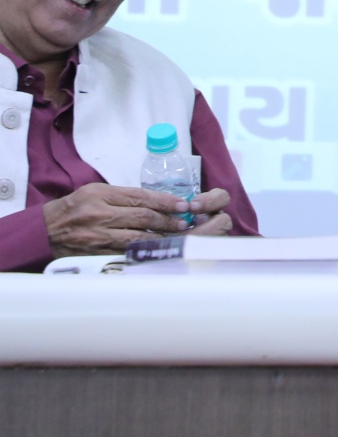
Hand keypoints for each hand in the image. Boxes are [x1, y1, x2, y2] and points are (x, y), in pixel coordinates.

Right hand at [44, 183, 233, 257]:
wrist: (44, 230)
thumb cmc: (74, 208)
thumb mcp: (96, 192)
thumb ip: (123, 196)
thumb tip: (158, 201)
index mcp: (101, 195)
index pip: (141, 197)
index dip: (166, 201)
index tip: (184, 205)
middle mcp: (99, 214)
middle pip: (142, 217)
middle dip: (168, 220)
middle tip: (185, 222)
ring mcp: (97, 236)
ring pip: (136, 237)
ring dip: (160, 237)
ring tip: (177, 236)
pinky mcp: (95, 253)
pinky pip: (124, 253)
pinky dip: (143, 251)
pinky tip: (157, 249)